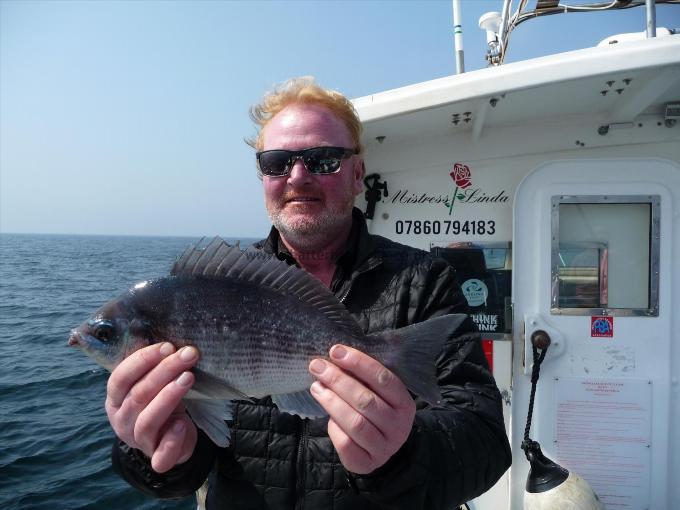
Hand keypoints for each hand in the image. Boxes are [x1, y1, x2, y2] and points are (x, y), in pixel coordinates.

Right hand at [105, 342, 198, 472]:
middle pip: (138, 395)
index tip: (168, 346)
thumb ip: (155, 367)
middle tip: (188, 355)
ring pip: (148, 420)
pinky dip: (172, 438)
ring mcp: (137, 441)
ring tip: (188, 378)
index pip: (120, 378)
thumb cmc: (161, 401)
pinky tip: (183, 423)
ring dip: (169, 396)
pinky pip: (161, 454)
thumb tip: (171, 341)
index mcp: (115, 399)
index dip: (143, 360)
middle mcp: (122, 420)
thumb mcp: (153, 383)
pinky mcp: (157, 458)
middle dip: (165, 371)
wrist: (172, 438)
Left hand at [308, 345, 415, 473]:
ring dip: (332, 402)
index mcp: (404, 403)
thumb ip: (363, 377)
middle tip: (317, 366)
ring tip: (316, 387)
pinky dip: (334, 428)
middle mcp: (399, 426)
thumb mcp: (377, 392)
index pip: (383, 379)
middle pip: (366, 401)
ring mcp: (385, 448)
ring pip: (355, 423)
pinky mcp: (367, 463)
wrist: (379, 446)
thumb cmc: (375, 409)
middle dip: (338, 380)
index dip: (358, 363)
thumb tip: (335, 355)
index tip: (335, 351)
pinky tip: (327, 416)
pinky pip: (346, 444)